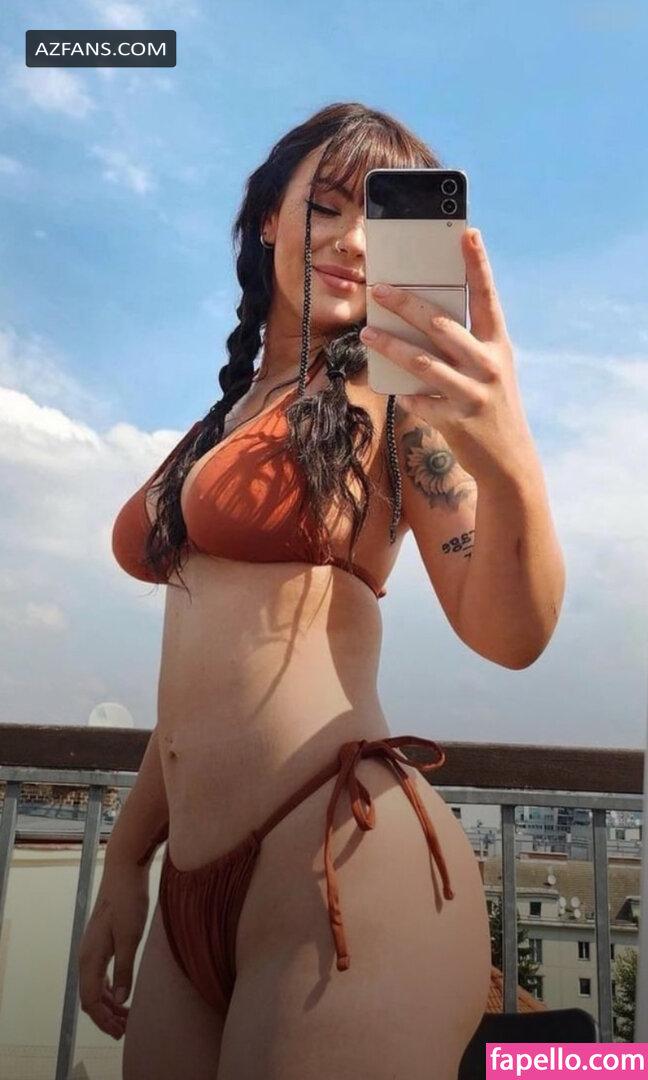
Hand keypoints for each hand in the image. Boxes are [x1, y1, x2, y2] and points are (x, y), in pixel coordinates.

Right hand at [78, 861, 149, 1039]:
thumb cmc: (129, 899)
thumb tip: (120, 999)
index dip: (104, 1020)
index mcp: (90, 957)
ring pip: (94, 985)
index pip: (90, 1000)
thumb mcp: (131, 936)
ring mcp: (92, 946)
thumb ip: (125, 969)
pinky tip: (122, 991)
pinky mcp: (100, 939)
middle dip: (106, 1015)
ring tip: (126, 1014)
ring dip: (108, 1002)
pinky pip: (99, 972)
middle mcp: (86, 954)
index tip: (121, 1032)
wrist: (124, 868)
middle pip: (90, 996)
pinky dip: (108, 987)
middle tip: (126, 1028)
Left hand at [359, 228, 538, 486]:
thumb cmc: (491, 405)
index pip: (488, 297)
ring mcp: (472, 393)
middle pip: (442, 325)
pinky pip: (418, 401)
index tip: (467, 232)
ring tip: (367, 332)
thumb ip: (464, 346)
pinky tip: (395, 391)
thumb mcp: (490, 371)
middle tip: (379, 288)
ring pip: (422, 361)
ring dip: (390, 345)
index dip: (478, 264)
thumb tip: (419, 322)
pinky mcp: (455, 420)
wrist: (509, 460)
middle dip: (407, 304)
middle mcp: (488, 365)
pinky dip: (404, 395)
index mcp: (499, 345)